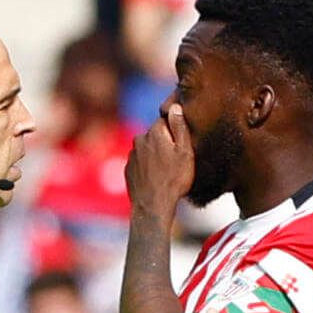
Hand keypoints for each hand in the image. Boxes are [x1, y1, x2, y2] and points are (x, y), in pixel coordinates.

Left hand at [126, 104, 194, 220]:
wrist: (152, 206)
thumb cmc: (173, 179)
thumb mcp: (184, 152)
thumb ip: (179, 127)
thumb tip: (174, 106)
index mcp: (154, 132)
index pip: (166, 118)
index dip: (176, 125)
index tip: (181, 132)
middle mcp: (139, 140)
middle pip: (156, 134)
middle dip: (166, 140)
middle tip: (177, 157)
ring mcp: (132, 155)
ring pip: (148, 148)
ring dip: (156, 154)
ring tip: (167, 170)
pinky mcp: (128, 169)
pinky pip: (141, 161)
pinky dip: (148, 165)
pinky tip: (157, 177)